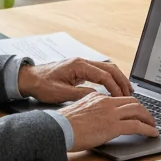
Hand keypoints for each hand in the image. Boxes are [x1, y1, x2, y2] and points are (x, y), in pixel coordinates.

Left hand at [18, 58, 132, 103]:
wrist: (29, 78)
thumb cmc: (41, 85)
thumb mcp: (61, 93)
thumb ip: (81, 95)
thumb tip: (99, 98)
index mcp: (78, 66)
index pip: (104, 75)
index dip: (115, 87)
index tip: (121, 98)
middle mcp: (82, 62)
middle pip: (110, 68)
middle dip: (122, 81)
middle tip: (131, 94)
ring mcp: (82, 64)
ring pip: (107, 68)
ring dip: (118, 79)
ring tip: (127, 92)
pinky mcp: (81, 69)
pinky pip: (101, 71)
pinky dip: (111, 79)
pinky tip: (114, 88)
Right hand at [59, 93, 158, 149]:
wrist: (58, 129)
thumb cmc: (63, 125)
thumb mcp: (79, 112)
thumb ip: (91, 111)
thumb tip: (98, 120)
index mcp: (97, 98)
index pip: (120, 98)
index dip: (131, 106)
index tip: (136, 112)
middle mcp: (106, 102)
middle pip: (133, 102)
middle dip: (144, 110)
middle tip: (149, 118)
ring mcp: (111, 113)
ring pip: (138, 111)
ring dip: (149, 119)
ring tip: (153, 126)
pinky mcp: (113, 126)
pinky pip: (137, 126)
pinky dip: (148, 129)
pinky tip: (153, 133)